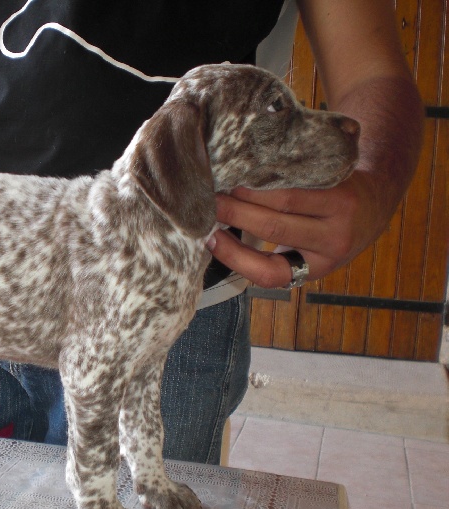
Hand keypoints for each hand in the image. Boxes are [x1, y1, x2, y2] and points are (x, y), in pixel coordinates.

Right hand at [206, 170, 384, 288]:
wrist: (374, 197)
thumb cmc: (324, 226)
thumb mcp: (304, 250)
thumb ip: (267, 251)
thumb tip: (210, 236)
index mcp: (313, 268)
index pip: (268, 273)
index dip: (235, 256)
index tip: (208, 239)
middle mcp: (331, 246)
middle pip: (273, 227)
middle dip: (233, 212)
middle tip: (205, 201)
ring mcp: (341, 213)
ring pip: (285, 199)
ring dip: (248, 188)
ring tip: (222, 180)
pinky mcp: (344, 185)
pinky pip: (301, 177)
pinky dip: (271, 171)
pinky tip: (250, 165)